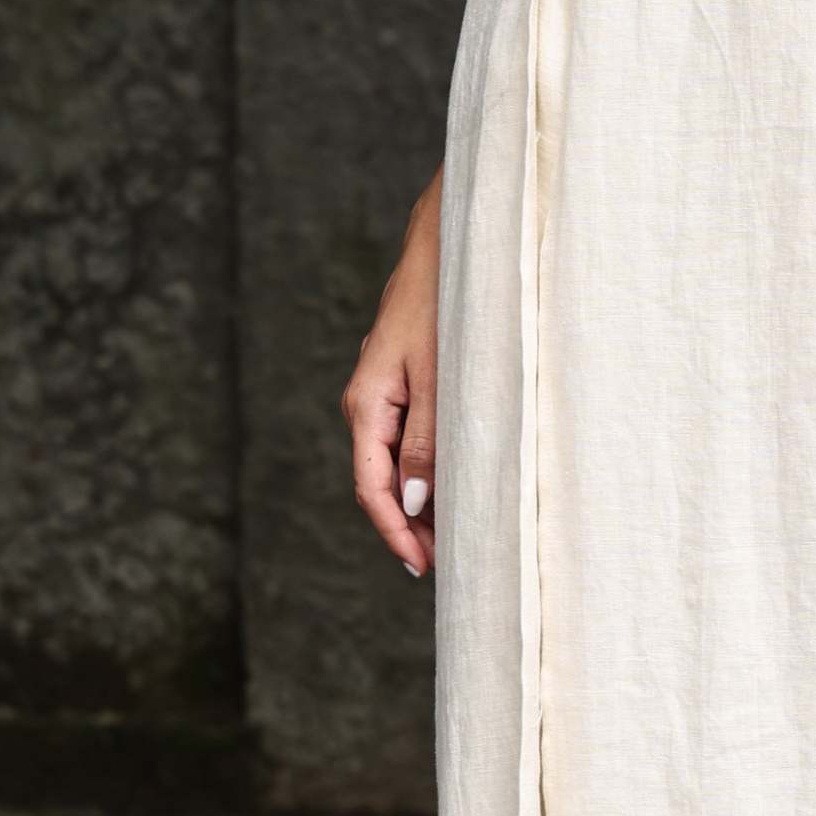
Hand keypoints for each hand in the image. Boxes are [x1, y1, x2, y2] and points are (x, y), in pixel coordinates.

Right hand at [345, 178, 443, 578]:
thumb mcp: (439, 379)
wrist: (444, 248)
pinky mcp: (399, 381)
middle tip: (444, 564)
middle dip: (407, 525)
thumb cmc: (443, 307)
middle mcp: (366, 402)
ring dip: (417, 499)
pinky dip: (422, 467)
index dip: (396, 532)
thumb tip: (412, 499)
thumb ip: (425, 440)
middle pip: (378, 481)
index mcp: (366, 404)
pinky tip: (448, 484)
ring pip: (392, 461)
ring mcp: (381, 391)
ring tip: (450, 535)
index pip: (372, 487)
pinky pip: (404, 438)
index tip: (421, 567)